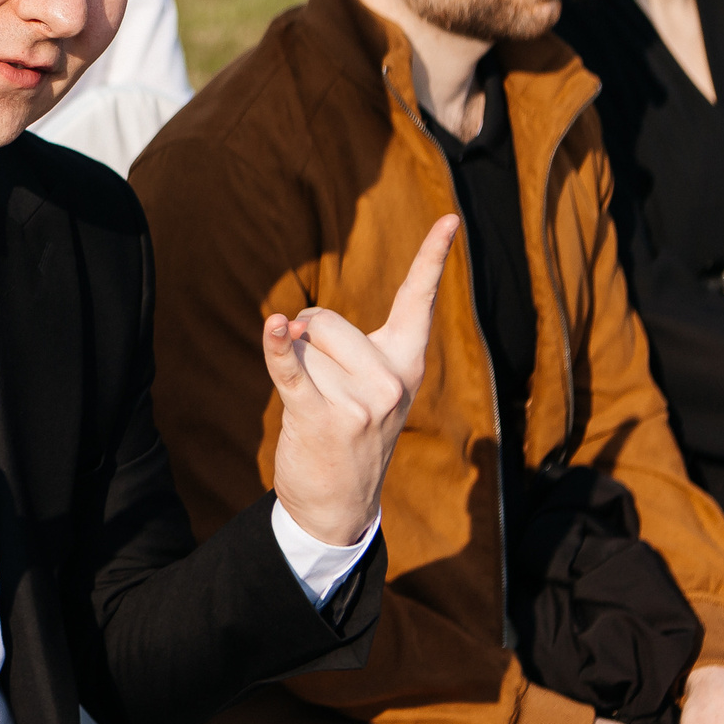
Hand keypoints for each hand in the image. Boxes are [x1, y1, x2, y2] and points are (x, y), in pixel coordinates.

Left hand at [266, 214, 454, 545]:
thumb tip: (291, 324)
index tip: (450, 219)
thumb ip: (340, 344)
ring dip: (293, 371)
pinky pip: (291, 367)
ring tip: (313, 410)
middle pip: (324, 321)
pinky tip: (272, 326)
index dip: (433, 257)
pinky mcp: (322, 415)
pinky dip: (276, 347)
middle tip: (323, 390)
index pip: (420, 300)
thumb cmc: (347, 432)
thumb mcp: (364, 386)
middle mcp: (391, 379)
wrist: (339, 504)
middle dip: (306, 343)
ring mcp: (360, 400)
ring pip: (300, 346)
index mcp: (406, 363)